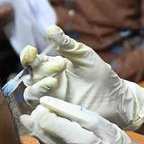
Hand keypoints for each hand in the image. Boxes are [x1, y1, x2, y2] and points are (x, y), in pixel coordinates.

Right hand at [18, 26, 143, 130]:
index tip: (31, 50)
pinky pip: (42, 112)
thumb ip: (67, 45)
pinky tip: (51, 101)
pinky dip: (42, 106)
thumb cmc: (101, 75)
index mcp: (51, 67)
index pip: (32, 61)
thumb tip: (50, 28)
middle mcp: (47, 83)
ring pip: (31, 95)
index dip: (28, 55)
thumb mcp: (85, 56)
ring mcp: (51, 100)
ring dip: (38, 87)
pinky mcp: (57, 115)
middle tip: (59, 64)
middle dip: (37, 69)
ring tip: (54, 81)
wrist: (116, 99)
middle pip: (30, 76)